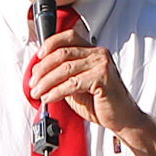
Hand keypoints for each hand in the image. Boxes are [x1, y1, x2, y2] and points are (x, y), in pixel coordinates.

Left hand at [29, 27, 145, 137]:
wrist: (122, 118)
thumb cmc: (101, 103)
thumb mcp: (78, 85)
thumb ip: (64, 76)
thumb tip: (42, 73)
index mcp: (93, 51)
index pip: (68, 37)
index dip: (49, 44)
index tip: (37, 57)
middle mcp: (98, 54)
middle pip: (62, 53)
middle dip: (42, 69)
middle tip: (33, 82)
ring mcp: (102, 64)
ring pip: (64, 69)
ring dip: (46, 82)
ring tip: (37, 92)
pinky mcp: (102, 78)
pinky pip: (72, 84)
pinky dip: (56, 92)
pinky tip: (49, 98)